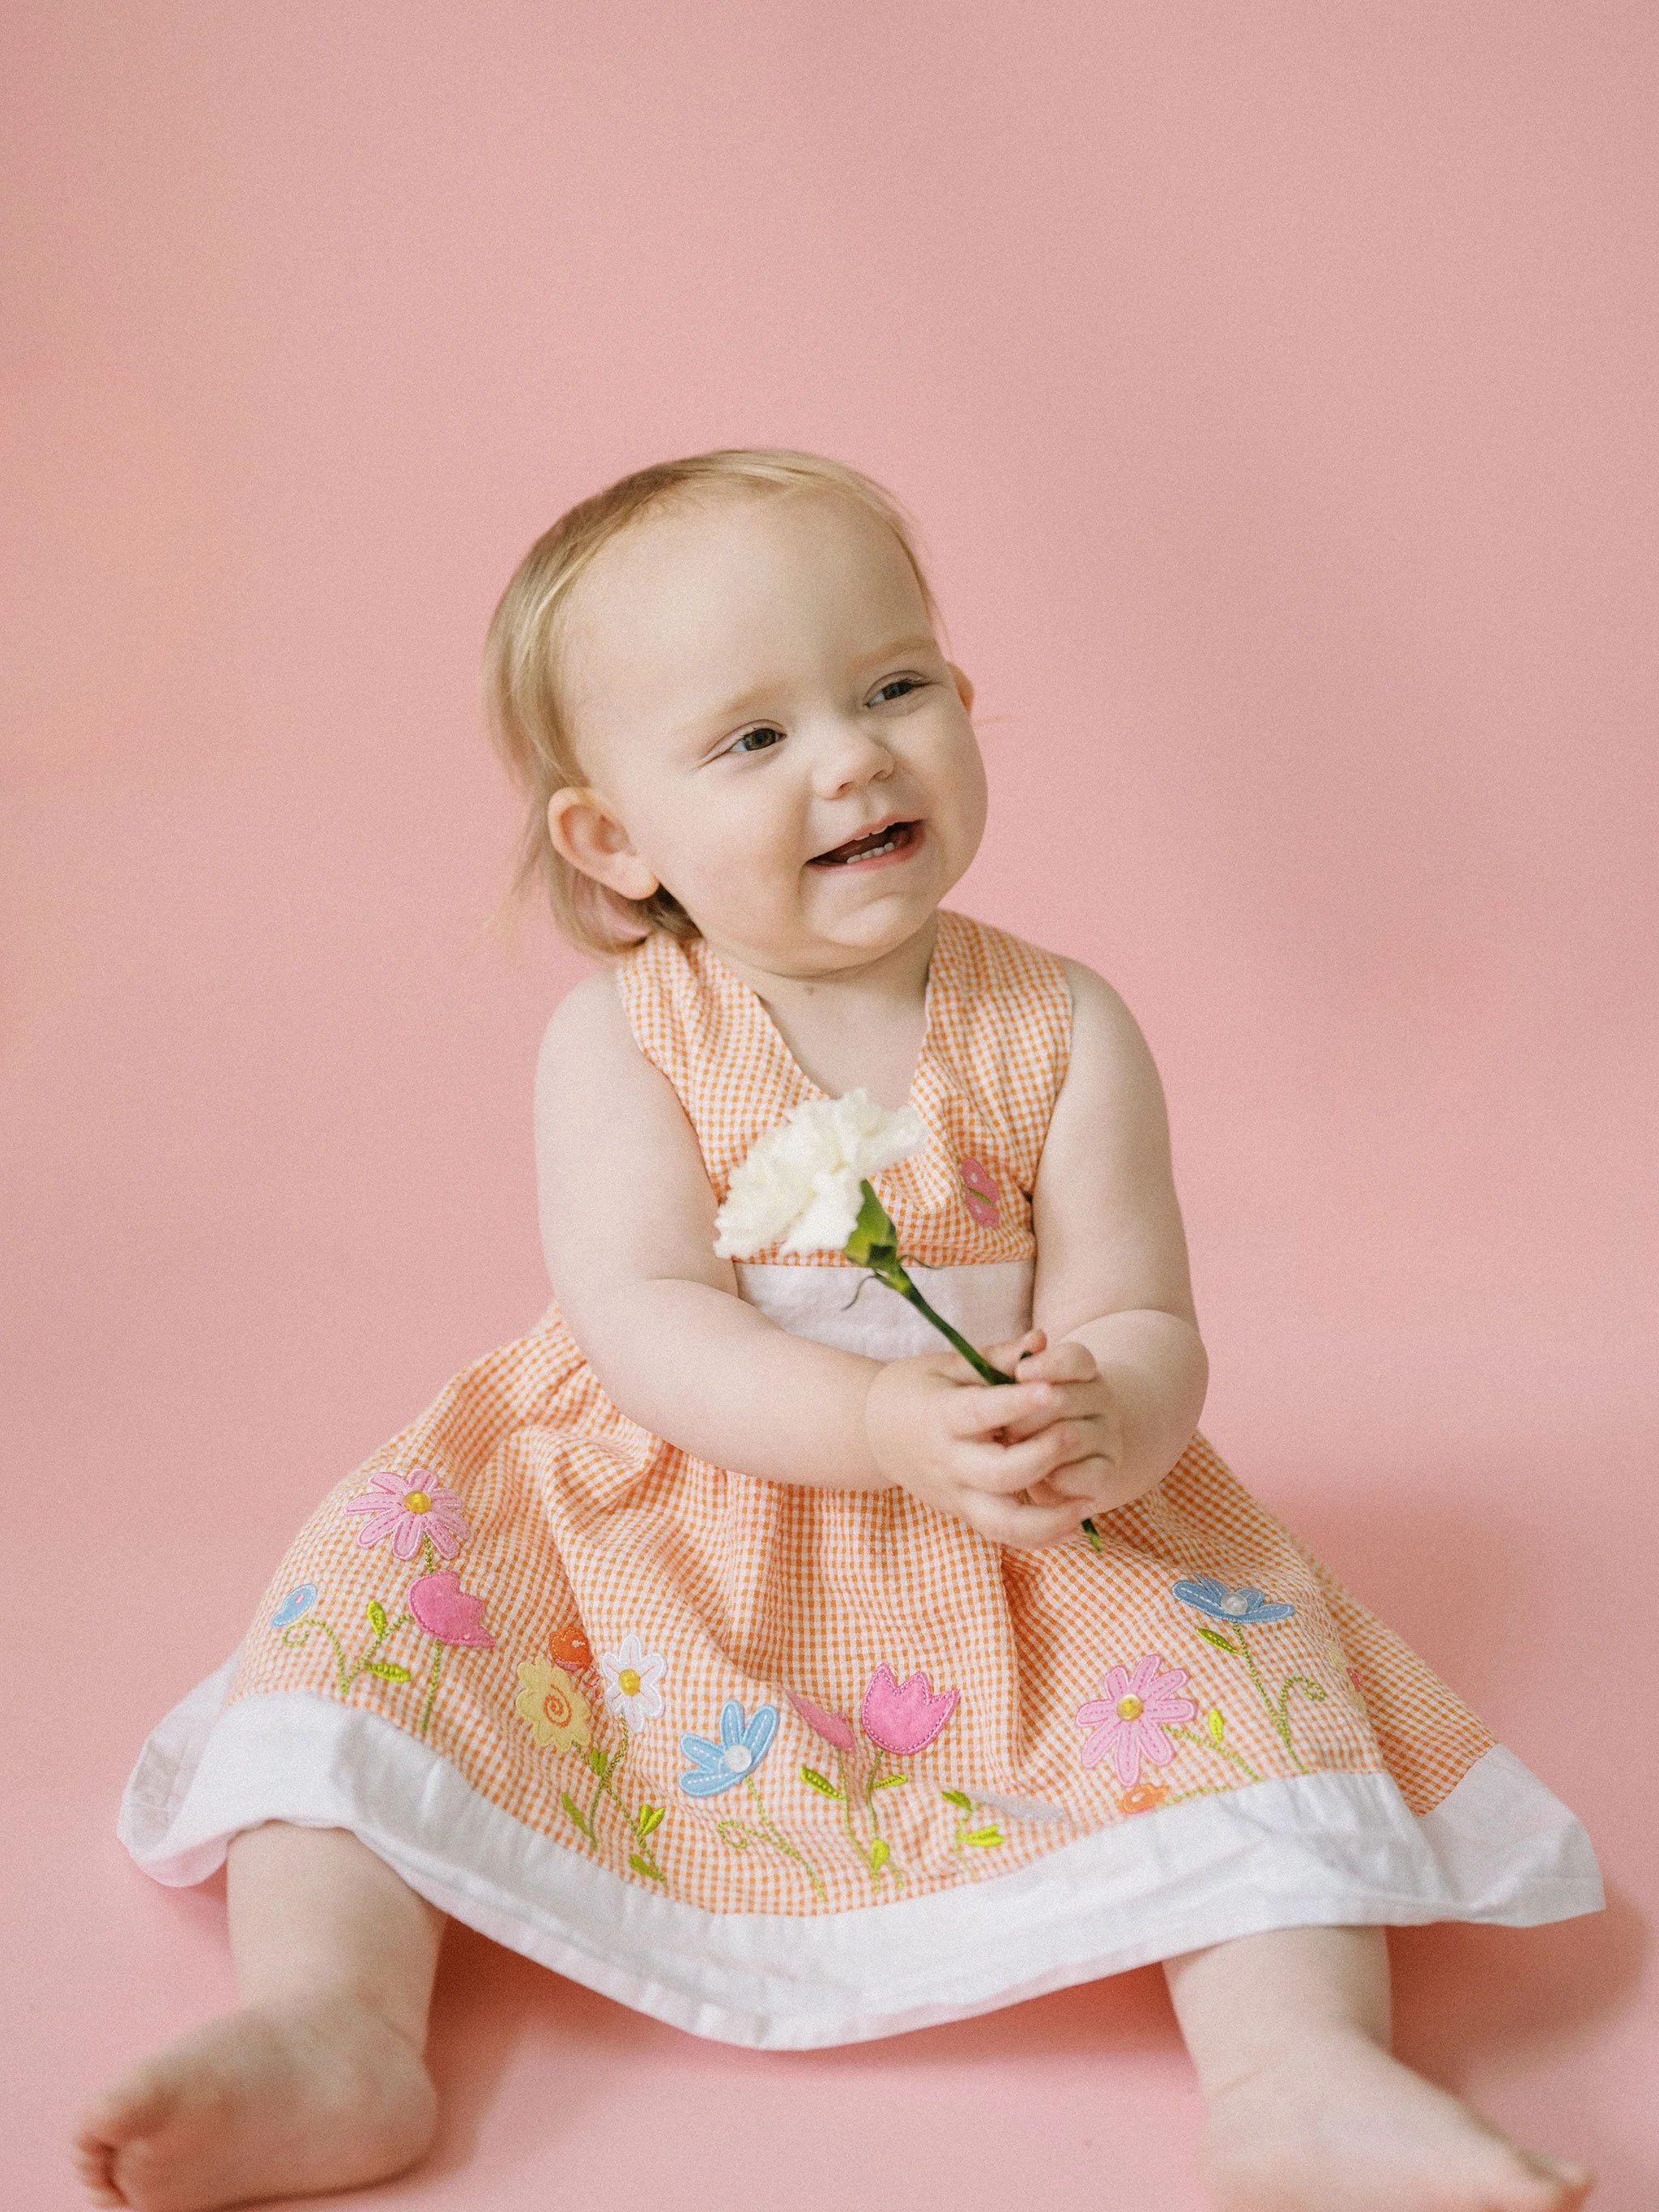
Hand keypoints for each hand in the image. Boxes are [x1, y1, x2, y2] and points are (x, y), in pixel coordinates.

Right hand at [862, 1329, 1110, 1548]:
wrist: (873, 1431)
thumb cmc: (919, 1388)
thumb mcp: (949, 1365)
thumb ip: (997, 1357)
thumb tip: (1042, 1340)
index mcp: (939, 1416)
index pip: (979, 1413)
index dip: (1016, 1404)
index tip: (1051, 1390)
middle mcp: (947, 1462)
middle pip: (997, 1474)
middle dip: (1041, 1457)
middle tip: (1077, 1432)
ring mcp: (955, 1494)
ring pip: (1002, 1523)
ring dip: (1049, 1519)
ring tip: (1087, 1503)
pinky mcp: (964, 1513)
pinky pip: (1005, 1536)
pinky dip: (1042, 1537)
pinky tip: (1074, 1523)